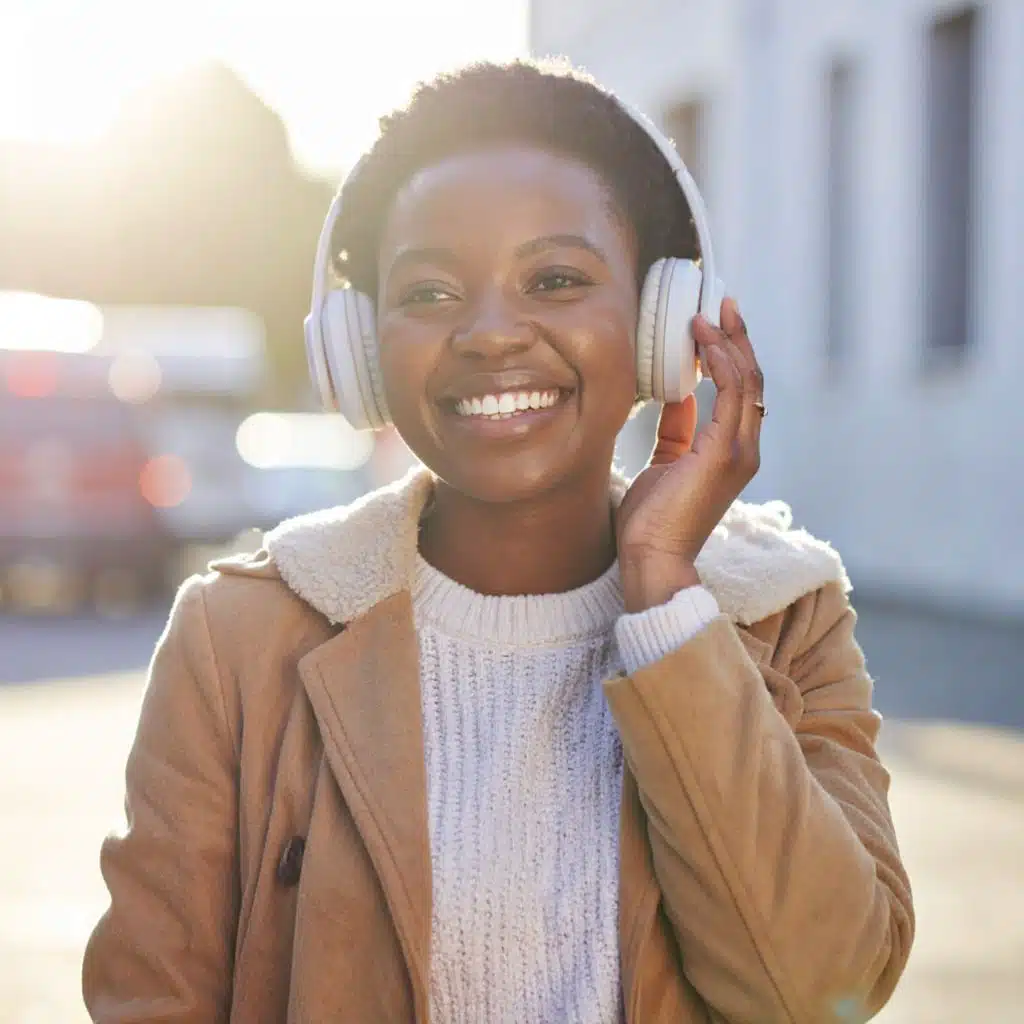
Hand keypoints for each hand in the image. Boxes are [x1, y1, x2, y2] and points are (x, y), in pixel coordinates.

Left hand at [617, 298, 764, 611]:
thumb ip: (678, 428)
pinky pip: (733, 394)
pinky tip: (703, 341)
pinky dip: (721, 362)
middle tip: (721, 303)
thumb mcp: (666, 461)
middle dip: (737, 338)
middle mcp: (745, 449)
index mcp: (732, 451)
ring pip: (748, 381)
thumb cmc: (652, 517)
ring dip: (730, 342)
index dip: (732, 354)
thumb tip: (678, 394)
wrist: (651, 555)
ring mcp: (740, 451)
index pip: (742, 392)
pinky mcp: (725, 454)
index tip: (713, 322)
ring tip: (709, 313)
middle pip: (752, 379)